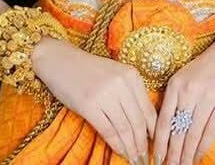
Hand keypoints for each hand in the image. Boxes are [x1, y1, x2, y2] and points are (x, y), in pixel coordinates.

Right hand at [31, 37, 156, 163]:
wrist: (60, 60)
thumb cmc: (88, 70)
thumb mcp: (115, 74)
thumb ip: (129, 93)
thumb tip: (143, 124)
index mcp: (131, 75)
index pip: (148, 109)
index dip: (154, 131)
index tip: (155, 144)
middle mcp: (122, 83)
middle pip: (138, 121)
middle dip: (142, 144)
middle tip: (144, 158)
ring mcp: (105, 94)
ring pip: (124, 128)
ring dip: (131, 148)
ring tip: (134, 159)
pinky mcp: (89, 105)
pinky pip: (108, 130)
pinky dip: (116, 144)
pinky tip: (120, 152)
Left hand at [152, 30, 214, 164]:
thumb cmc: (210, 63)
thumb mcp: (187, 75)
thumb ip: (177, 97)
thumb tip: (168, 127)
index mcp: (176, 83)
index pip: (163, 120)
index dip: (159, 143)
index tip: (156, 158)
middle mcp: (189, 91)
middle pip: (177, 131)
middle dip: (172, 154)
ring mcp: (207, 98)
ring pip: (192, 134)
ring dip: (187, 155)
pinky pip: (210, 132)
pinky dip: (203, 147)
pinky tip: (198, 156)